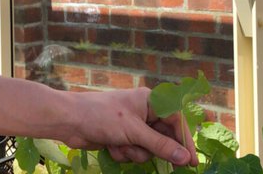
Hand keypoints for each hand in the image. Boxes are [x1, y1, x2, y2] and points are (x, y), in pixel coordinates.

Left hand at [59, 89, 196, 166]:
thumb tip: (186, 158)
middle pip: (163, 137)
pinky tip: (110, 146)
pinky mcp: (122, 138)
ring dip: (135, 152)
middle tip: (157, 160)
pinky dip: (124, 153)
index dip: (185, 140)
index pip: (176, 119)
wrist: (70, 121)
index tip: (192, 162)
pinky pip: (134, 152)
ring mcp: (131, 126)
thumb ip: (161, 145)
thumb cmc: (102, 117)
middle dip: (154, 149)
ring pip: (148, 149)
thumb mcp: (134, 131)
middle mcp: (142, 111)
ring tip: (120, 144)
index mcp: (148, 100)